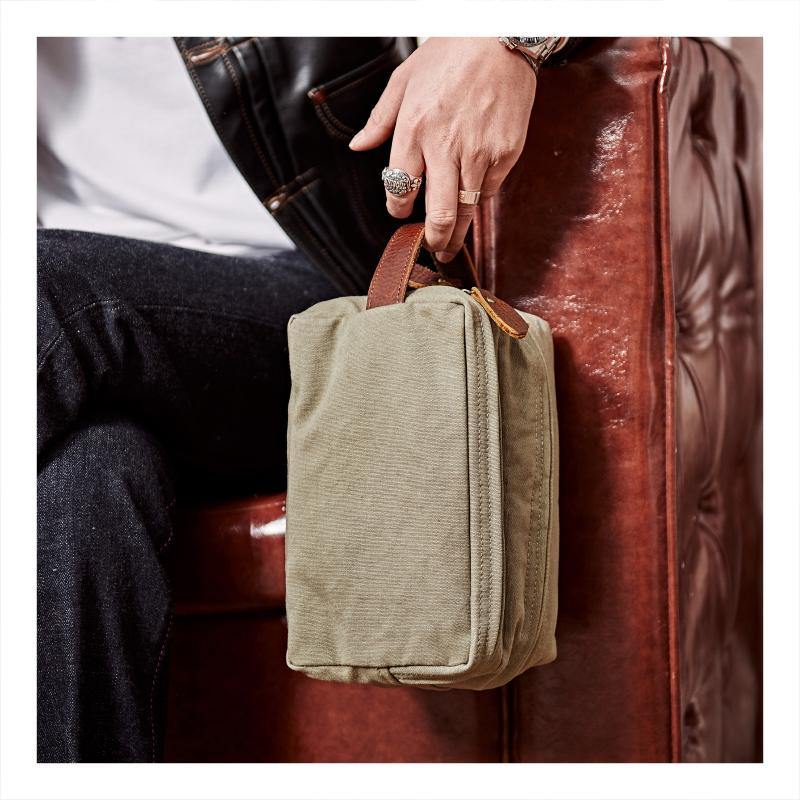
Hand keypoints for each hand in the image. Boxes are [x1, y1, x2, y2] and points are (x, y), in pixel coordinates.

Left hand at [349, 37, 536, 261]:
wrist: (500, 36)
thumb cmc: (450, 53)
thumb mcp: (404, 80)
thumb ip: (380, 120)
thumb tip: (358, 146)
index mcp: (415, 130)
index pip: (400, 188)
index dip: (398, 208)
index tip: (400, 213)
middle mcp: (446, 147)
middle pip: (439, 214)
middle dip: (434, 240)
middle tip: (432, 249)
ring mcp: (479, 154)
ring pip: (466, 211)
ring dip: (457, 235)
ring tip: (451, 246)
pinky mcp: (506, 154)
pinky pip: (489, 191)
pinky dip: (479, 199)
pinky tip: (472, 198)